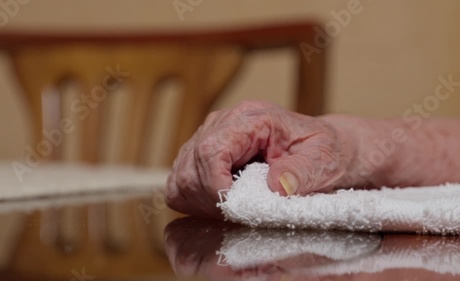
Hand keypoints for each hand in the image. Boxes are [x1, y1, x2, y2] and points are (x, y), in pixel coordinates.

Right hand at [165, 100, 356, 216]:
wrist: (322, 147)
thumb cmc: (321, 151)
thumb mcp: (321, 160)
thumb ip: (300, 172)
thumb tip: (275, 185)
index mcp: (250, 118)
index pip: (211, 149)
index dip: (214, 184)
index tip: (232, 207)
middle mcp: (223, 123)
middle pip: (190, 165)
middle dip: (208, 199)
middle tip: (235, 215)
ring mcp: (210, 136)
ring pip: (180, 174)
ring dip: (199, 201)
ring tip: (228, 210)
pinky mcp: (204, 152)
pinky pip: (180, 180)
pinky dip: (192, 199)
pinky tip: (217, 205)